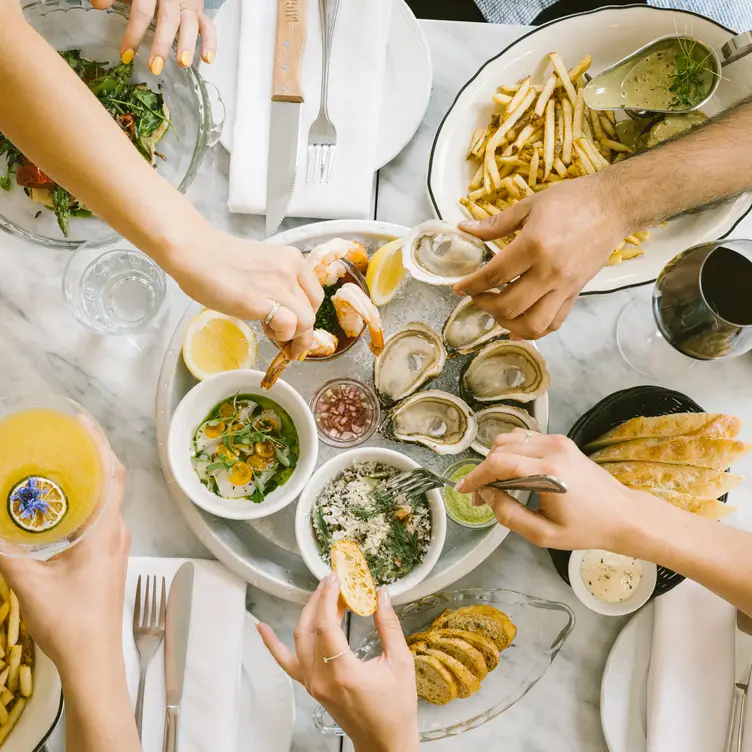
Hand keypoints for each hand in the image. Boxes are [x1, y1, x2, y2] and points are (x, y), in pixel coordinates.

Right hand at [0, 456, 129, 680]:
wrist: (94, 658)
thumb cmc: (68, 622)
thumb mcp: (28, 584)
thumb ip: (5, 553)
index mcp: (104, 531)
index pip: (110, 474)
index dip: (99, 444)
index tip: (80, 422)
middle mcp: (117, 530)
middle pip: (112, 480)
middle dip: (92, 453)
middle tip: (64, 435)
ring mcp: (117, 543)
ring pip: (108, 497)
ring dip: (91, 475)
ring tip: (62, 460)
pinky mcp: (110, 554)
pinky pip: (104, 514)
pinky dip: (89, 497)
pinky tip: (65, 501)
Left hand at [92, 0, 216, 71]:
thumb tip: (97, 4)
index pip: (143, 11)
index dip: (134, 33)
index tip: (126, 55)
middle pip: (168, 21)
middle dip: (161, 45)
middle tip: (155, 67)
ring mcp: (188, 4)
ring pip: (190, 24)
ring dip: (188, 45)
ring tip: (184, 64)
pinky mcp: (200, 11)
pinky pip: (209, 26)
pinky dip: (211, 43)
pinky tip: (208, 60)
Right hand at [174, 230, 323, 358]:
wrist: (194, 252)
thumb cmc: (219, 261)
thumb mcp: (262, 268)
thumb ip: (278, 286)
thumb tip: (284, 314)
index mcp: (293, 259)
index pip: (315, 296)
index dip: (307, 317)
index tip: (296, 330)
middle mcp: (291, 270)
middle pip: (313, 311)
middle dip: (302, 332)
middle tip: (283, 340)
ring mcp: (277, 284)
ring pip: (306, 322)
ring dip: (291, 335)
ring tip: (270, 331)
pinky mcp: (260, 301)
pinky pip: (289, 325)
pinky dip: (282, 335)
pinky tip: (265, 329)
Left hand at [258, 574, 419, 751]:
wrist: (385, 743)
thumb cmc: (395, 708)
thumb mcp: (400, 662)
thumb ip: (388, 625)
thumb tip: (382, 594)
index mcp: (343, 672)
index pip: (325, 625)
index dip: (328, 597)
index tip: (335, 577)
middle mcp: (321, 678)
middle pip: (309, 628)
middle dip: (319, 599)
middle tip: (333, 580)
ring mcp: (312, 683)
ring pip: (299, 639)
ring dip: (308, 613)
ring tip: (321, 593)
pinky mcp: (310, 686)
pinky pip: (286, 662)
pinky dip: (272, 644)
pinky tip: (262, 628)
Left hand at [454, 173, 630, 338]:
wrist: (612, 206)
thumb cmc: (571, 201)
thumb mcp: (529, 206)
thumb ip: (495, 223)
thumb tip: (465, 228)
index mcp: (534, 246)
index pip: (494, 276)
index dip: (471, 285)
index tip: (458, 288)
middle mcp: (549, 272)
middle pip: (509, 306)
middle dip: (485, 306)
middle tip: (476, 297)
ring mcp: (564, 287)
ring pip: (532, 324)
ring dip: (508, 323)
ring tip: (497, 311)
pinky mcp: (576, 294)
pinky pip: (554, 323)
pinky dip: (534, 328)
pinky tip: (519, 322)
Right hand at [456, 429, 660, 552]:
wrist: (624, 515)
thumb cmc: (588, 529)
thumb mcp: (544, 534)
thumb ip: (509, 515)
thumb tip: (487, 496)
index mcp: (548, 473)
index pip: (499, 463)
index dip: (476, 476)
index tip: (464, 490)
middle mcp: (552, 449)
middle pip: (501, 448)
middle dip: (485, 470)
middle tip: (483, 496)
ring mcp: (558, 441)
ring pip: (511, 439)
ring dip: (497, 459)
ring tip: (497, 484)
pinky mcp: (562, 441)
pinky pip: (526, 439)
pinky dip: (512, 453)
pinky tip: (515, 474)